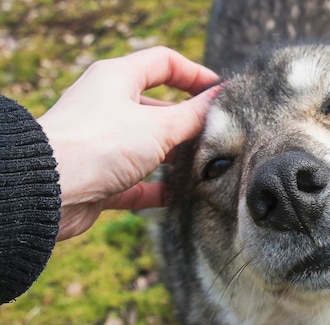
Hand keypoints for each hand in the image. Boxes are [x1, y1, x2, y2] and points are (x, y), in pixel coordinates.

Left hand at [37, 46, 219, 240]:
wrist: (48, 190)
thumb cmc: (100, 144)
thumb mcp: (158, 125)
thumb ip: (194, 116)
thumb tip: (221, 102)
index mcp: (118, 79)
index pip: (164, 62)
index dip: (195, 74)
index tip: (220, 93)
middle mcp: (108, 106)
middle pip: (158, 107)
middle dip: (189, 122)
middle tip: (218, 136)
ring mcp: (103, 142)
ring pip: (148, 145)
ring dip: (176, 157)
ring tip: (203, 167)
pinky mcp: (101, 176)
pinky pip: (136, 180)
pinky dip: (157, 187)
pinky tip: (178, 195)